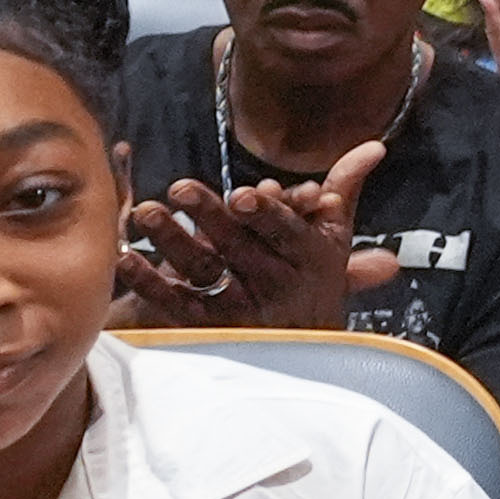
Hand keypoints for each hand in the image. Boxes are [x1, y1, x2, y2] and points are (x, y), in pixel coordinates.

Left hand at [113, 146, 396, 328]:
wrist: (304, 352)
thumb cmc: (315, 281)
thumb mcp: (334, 238)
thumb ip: (344, 189)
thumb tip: (373, 146)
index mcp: (309, 256)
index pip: (285, 231)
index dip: (264, 214)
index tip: (241, 195)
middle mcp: (276, 283)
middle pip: (239, 246)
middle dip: (209, 216)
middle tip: (179, 188)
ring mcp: (241, 308)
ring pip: (204, 271)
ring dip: (173, 242)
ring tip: (146, 213)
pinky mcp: (209, 328)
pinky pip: (177, 304)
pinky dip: (150, 283)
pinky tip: (126, 259)